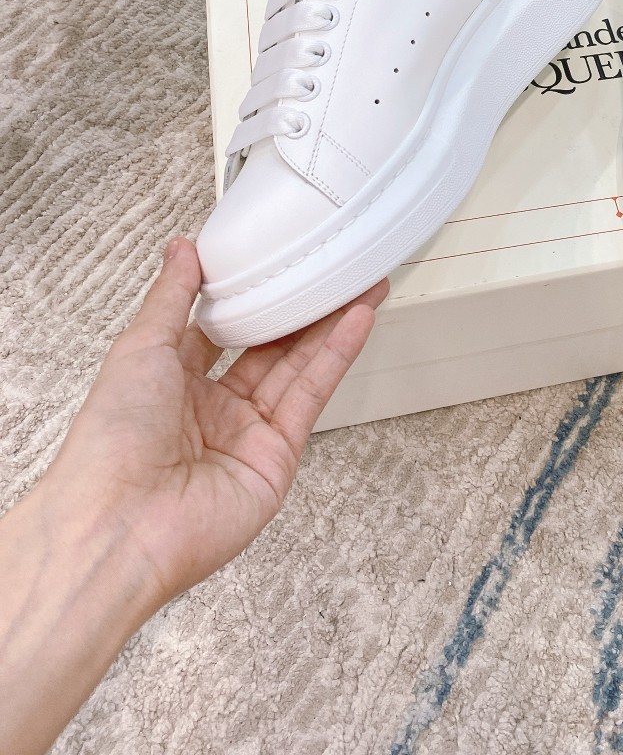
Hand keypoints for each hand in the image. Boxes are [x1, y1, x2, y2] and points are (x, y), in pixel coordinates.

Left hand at [41, 239, 386, 608]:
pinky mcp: (276, 459)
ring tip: (362, 284)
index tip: (275, 262)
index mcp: (171, 386)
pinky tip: (356, 320)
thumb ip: (171, 297)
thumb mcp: (139, 348)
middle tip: (333, 270)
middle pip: (269, 349)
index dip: (249, 298)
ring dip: (331, 325)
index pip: (220, 331)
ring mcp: (246, 436)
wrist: (117, 524)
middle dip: (302, 309)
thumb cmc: (110, 443)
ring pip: (297, 368)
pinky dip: (336, 357)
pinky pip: (310, 398)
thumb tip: (182, 250)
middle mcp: (211, 412)